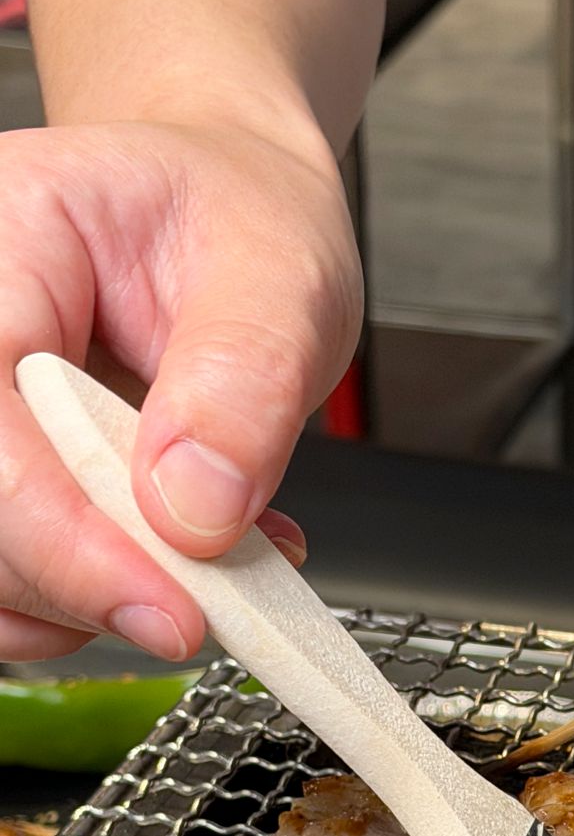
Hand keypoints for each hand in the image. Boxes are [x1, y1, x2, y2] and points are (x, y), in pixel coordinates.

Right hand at [0, 119, 362, 660]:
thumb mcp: (283, 280)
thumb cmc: (241, 224)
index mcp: (1, 244)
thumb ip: (240, 386)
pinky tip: (173, 571)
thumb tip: (191, 510)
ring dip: (87, 605)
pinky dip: (92, 605)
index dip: (66, 541)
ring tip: (207, 571)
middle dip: (85, 583)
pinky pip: (10, 580)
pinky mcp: (4, 476)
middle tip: (205, 602)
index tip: (170, 612)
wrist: (231, 224)